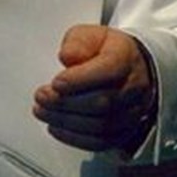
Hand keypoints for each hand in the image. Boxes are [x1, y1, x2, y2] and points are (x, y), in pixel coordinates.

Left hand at [33, 24, 156, 152]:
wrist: (130, 67)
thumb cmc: (106, 50)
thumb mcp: (89, 34)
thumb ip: (77, 42)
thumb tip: (68, 57)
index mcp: (126, 58)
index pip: (108, 70)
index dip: (79, 80)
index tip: (56, 81)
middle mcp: (135, 87)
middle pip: (102, 102)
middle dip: (65, 102)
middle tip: (41, 96)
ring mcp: (133, 112)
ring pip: (101, 126)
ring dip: (65, 121)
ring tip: (42, 110)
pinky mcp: (125, 131)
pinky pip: (101, 142)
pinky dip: (74, 138)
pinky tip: (56, 126)